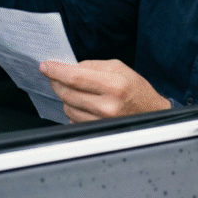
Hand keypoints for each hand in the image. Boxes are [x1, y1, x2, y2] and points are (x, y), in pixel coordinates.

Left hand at [40, 60, 171, 122]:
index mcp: (114, 85)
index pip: (75, 77)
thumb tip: (68, 67)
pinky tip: (82, 104)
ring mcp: (102, 122)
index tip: (45, 66)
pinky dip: (73, 110)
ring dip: (66, 97)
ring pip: (67, 108)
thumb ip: (92, 66)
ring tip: (77, 91)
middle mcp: (107, 106)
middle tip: (55, 76)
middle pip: (67, 93)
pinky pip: (73, 120)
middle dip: (57, 82)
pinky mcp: (97, 131)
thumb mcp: (119, 67)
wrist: (152, 113)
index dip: (57, 71)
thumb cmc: (136, 89)